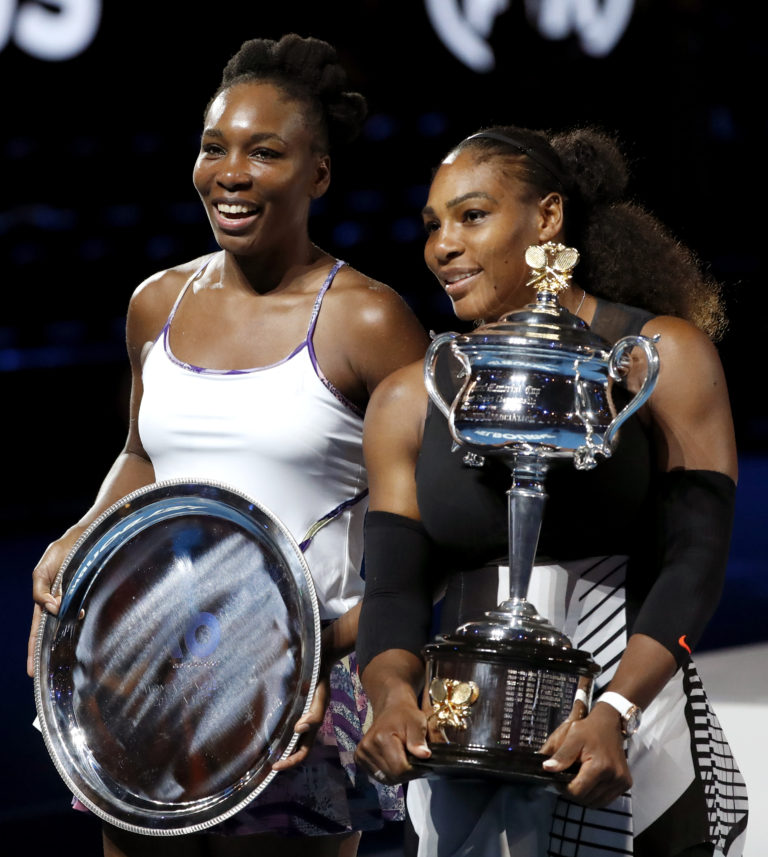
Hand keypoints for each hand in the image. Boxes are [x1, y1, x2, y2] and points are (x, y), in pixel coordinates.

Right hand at [27, 527, 84, 676]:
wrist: (85, 536)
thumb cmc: (63, 552)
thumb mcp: (42, 570)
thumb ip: (41, 591)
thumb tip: (51, 609)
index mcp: (45, 601)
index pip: (37, 632)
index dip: (33, 650)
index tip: (31, 671)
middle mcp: (60, 605)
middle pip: (52, 634)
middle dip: (47, 654)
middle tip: (45, 676)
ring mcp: (75, 600)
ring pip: (69, 624)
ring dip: (66, 639)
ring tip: (66, 657)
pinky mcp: (90, 594)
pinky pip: (84, 610)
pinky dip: (80, 618)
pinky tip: (81, 620)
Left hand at [271, 674, 330, 770]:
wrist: (318, 663)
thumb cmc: (320, 682)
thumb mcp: (321, 698)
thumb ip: (314, 715)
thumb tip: (298, 730)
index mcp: (312, 727)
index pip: (302, 753)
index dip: (290, 762)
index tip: (274, 766)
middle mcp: (305, 725)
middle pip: (294, 750)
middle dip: (282, 759)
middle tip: (264, 762)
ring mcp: (298, 717)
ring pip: (288, 739)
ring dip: (278, 747)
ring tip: (262, 751)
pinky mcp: (291, 709)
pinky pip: (283, 724)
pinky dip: (276, 731)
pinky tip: (264, 729)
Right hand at [354, 693, 430, 783]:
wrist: (391, 710)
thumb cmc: (406, 716)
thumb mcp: (417, 723)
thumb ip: (419, 740)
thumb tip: (425, 755)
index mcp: (381, 738)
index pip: (399, 769)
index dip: (414, 769)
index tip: (421, 760)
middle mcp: (367, 747)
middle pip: (392, 776)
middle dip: (407, 773)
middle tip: (415, 759)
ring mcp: (361, 754)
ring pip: (385, 779)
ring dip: (398, 774)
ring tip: (405, 759)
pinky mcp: (359, 758)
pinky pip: (378, 776)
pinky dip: (389, 773)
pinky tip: (394, 761)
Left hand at [539, 702, 631, 806]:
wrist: (608, 723)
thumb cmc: (589, 728)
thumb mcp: (571, 736)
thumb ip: (561, 755)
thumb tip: (547, 768)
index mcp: (600, 766)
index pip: (577, 791)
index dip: (563, 788)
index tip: (557, 778)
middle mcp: (614, 777)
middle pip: (586, 799)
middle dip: (573, 792)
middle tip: (565, 778)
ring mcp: (621, 782)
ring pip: (596, 803)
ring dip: (584, 796)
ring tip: (577, 780)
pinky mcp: (625, 784)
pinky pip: (605, 799)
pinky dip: (595, 796)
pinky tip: (588, 783)